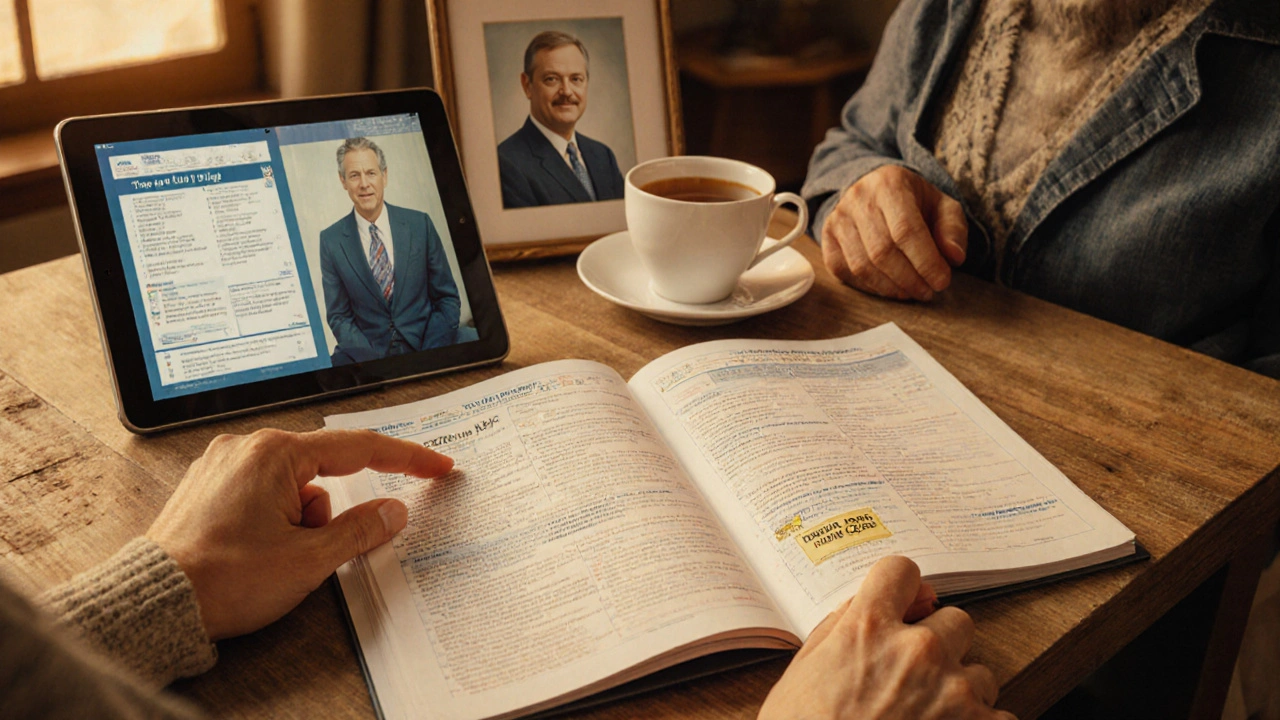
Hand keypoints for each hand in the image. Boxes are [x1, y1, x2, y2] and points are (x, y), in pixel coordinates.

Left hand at [146, 428, 452, 640]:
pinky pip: (263, 496)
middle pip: (322, 473)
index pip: (359, 448)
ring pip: (292, 488)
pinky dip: (273, 522)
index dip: (406, 460)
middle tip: (310, 552)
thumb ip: (361, 530)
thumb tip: (392, 511)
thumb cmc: (223, 579)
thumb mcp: (308, 560)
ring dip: (297, 523)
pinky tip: (254, 553)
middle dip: (326, 517)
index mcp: (274, 453)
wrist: (156, 603)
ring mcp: (223, 465)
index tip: (437, 465)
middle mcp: (246, 448)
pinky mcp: (208, 487)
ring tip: (269, 559)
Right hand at [759, 555, 1014, 719]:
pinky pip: (999, 717)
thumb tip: (871, 601)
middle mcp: (918, 650)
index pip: (902, 571)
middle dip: (939, 644)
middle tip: (913, 677)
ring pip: (980, 671)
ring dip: (960, 690)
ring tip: (927, 718)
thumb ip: (841, 625)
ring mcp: (953, 692)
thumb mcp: (803, 671)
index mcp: (868, 628)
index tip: (901, 606)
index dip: (900, 589)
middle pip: (955, 619)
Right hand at [822, 165, 967, 300]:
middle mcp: (858, 198)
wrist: (875, 187)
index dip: (926, 262)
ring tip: (912, 292)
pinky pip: (843, 270)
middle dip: (910, 279)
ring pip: (862, 265)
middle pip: (882, 252)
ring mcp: (838, 218)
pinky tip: (889, 287)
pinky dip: (868, 286)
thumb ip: (953, 229)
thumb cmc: (914, 201)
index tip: (942, 282)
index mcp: (890, 184)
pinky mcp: (827, 237)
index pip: (906, 230)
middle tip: (928, 292)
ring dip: (890, 288)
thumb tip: (954, 257)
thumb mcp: (942, 205)